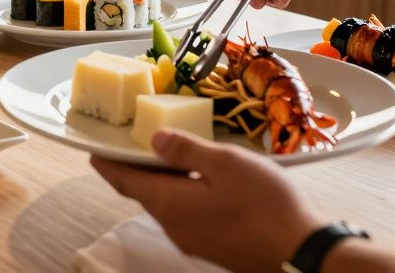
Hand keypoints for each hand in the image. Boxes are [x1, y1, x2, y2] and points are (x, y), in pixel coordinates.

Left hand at [91, 130, 323, 272]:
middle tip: (133, 144)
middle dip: (136, 169)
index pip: (125, 181)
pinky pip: (187, 215)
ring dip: (162, 181)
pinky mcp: (214, 247)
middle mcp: (174, 226)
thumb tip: (155, 141)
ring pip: (167, 205)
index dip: (107, 163)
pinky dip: (183, 194)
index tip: (94, 149)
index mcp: (169, 203)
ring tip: (168, 156)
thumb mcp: (225, 163)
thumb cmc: (265, 205)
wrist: (301, 254)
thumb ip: (187, 150)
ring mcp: (194, 240)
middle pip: (145, 193)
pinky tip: (200, 181)